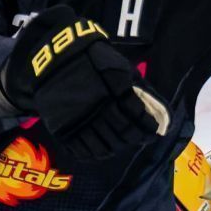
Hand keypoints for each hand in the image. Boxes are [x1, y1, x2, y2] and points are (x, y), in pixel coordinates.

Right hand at [0, 5, 170, 161]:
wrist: (54, 57)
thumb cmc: (92, 60)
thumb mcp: (120, 67)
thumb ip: (137, 89)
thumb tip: (157, 113)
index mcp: (114, 92)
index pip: (138, 118)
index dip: (148, 128)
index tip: (153, 131)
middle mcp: (98, 109)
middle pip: (123, 135)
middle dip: (135, 138)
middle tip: (138, 138)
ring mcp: (79, 121)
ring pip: (104, 148)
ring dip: (117, 147)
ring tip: (120, 142)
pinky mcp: (62, 129)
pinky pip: (82, 151)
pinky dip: (95, 153)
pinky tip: (102, 147)